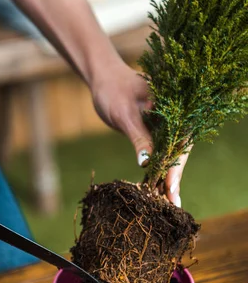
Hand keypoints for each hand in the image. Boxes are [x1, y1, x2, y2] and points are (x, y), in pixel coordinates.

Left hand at [91, 57, 188, 206]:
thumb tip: (147, 163)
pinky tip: (159, 189)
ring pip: (171, 154)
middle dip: (174, 177)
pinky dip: (159, 169)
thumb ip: (138, 137)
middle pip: (179, 151)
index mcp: (174, 109)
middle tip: (173, 203)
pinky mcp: (157, 132)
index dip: (176, 165)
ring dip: (168, 176)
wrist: (104, 79)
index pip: (179, 141)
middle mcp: (175, 118)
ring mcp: (166, 125)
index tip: (170, 186)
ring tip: (170, 202)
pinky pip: (161, 152)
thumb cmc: (112, 91)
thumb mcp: (124, 114)